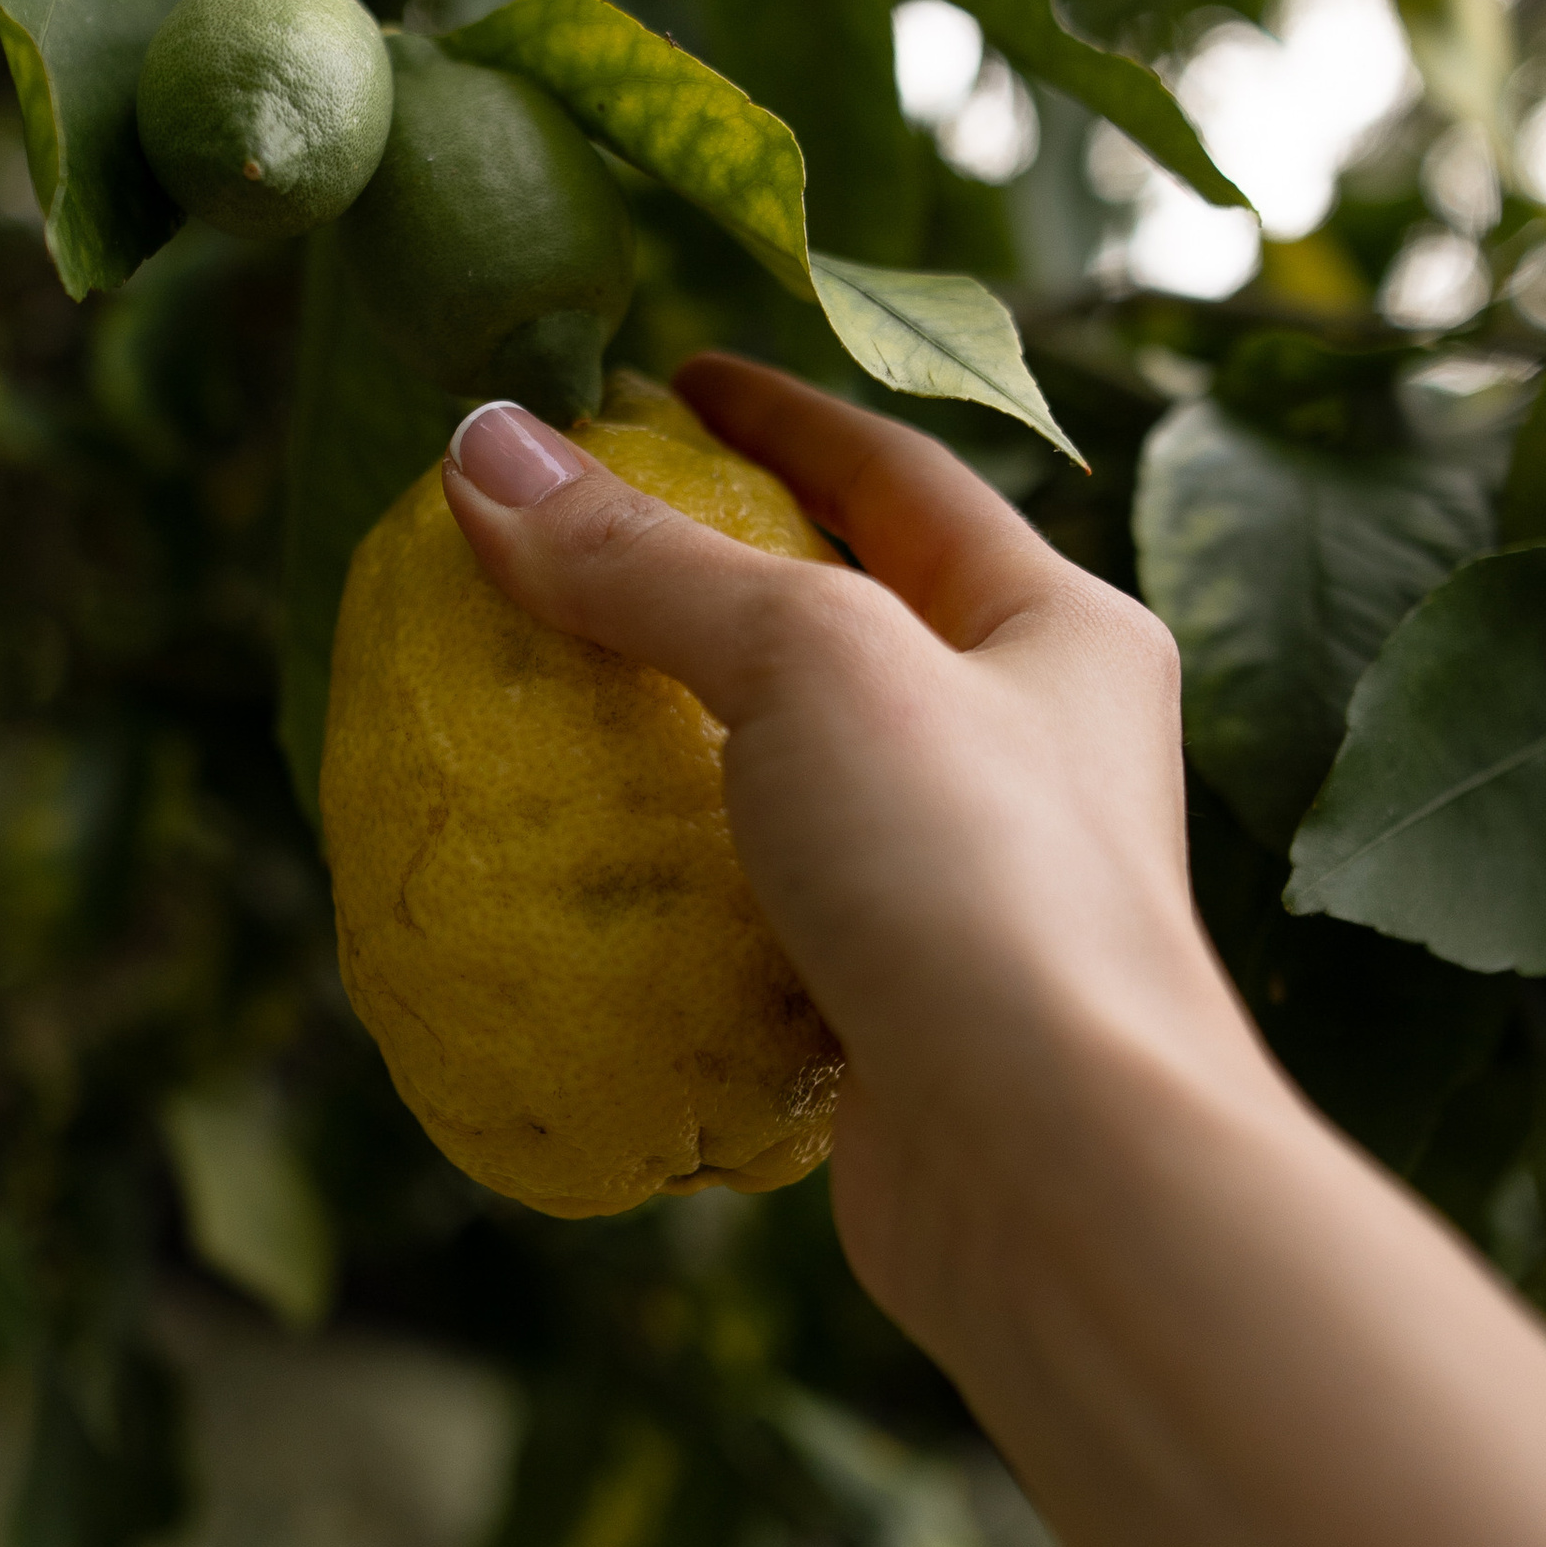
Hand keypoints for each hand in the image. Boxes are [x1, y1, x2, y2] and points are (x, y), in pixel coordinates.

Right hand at [440, 355, 1262, 1349]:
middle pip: (859, 623)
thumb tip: (480, 446)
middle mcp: (1041, 752)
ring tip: (547, 701)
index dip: (783, 415)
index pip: (904, 476)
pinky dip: (679, 893)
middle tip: (577, 537)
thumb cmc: (973, 875)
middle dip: (725, 576)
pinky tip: (582, 884)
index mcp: (1064, 632)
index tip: (672, 375)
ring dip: (689, 744)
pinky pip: (770, 920)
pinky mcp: (906, 1014)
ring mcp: (973, 892)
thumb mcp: (807, 663)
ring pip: (808, 781)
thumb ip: (647, 560)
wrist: (1058, 1171)